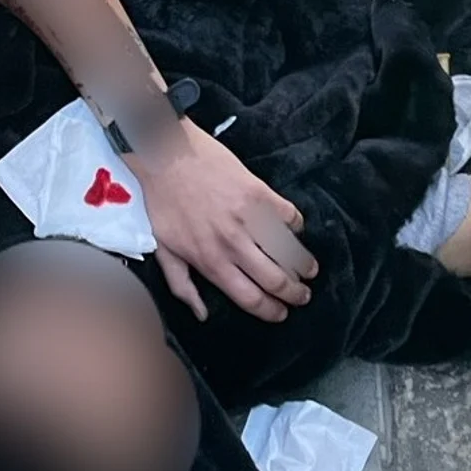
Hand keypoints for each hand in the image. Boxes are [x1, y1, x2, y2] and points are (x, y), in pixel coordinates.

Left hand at [127, 120, 318, 322]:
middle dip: (295, 294)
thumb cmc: (162, 202)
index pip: (251, 298)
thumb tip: (201, 314)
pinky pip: (289, 217)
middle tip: (302, 296)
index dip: (271, 311)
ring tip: (309, 271)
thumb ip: (182, 286)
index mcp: (211, 262)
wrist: (166, 156)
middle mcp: (234, 244)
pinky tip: (295, 231)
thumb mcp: (163, 250)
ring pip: (289, 252)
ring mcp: (249, 218)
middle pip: (276, 280)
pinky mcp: (260, 193)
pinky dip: (296, 227)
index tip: (281, 314)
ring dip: (304, 265)